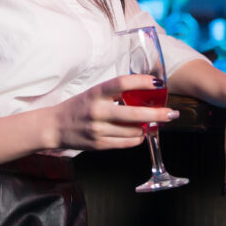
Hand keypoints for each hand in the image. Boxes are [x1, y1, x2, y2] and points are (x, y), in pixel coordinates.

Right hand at [50, 74, 178, 150]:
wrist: (55, 127)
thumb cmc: (78, 107)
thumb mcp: (93, 93)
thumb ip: (115, 93)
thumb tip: (144, 92)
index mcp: (96, 93)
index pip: (122, 83)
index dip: (142, 81)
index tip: (158, 83)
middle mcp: (97, 110)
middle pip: (133, 112)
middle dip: (157, 114)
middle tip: (171, 113)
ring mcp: (98, 130)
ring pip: (133, 130)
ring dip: (147, 128)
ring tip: (152, 124)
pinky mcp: (99, 145)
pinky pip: (126, 143)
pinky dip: (137, 138)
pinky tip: (140, 134)